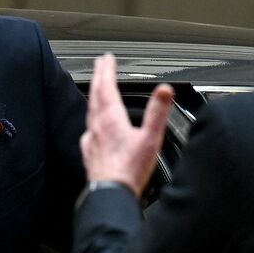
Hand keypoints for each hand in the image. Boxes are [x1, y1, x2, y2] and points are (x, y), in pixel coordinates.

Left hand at [79, 53, 174, 195]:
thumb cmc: (130, 170)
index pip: (106, 87)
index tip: (107, 58)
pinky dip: (92, 120)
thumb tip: (165, 89)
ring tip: (96, 89)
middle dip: (98, 78)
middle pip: (95, 95)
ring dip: (94, 96)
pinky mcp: (90, 152)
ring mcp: (91, 140)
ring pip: (90, 111)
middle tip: (99, 65)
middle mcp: (97, 127)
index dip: (106, 70)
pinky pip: (89, 130)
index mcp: (111, 119)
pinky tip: (94, 126)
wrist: (111, 194)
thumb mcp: (151, 138)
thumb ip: (157, 112)